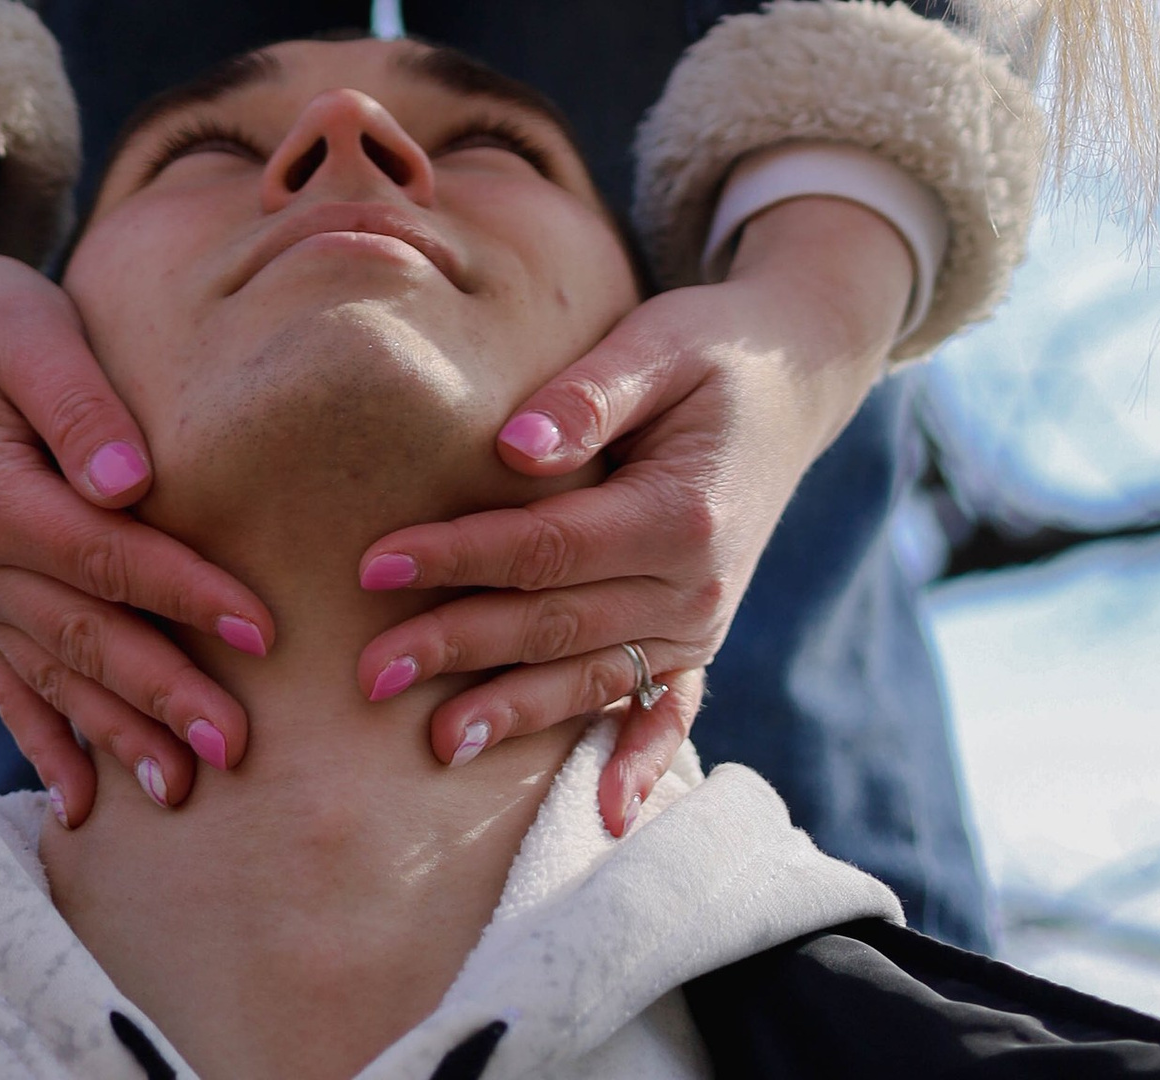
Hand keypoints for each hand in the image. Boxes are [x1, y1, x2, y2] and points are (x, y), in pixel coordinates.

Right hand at [0, 127, 275, 823]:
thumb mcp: (28, 328)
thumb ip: (77, 403)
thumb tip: (130, 483)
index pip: (104, 557)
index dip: (184, 594)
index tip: (261, 627)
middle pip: (84, 637)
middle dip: (162, 696)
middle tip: (238, 746)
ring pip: (53, 677)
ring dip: (116, 736)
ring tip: (182, 789)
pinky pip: (9, 686)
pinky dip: (44, 744)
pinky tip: (81, 805)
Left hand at [350, 193, 911, 835]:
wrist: (791, 379)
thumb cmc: (707, 350)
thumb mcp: (657, 344)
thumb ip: (588, 396)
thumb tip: (511, 448)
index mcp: (682, 513)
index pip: (546, 547)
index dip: (459, 557)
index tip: (374, 565)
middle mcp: (698, 586)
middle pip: (556, 625)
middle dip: (459, 647)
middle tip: (368, 672)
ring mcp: (703, 624)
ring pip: (592, 677)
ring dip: (515, 712)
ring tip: (434, 743)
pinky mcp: (701, 639)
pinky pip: (670, 713)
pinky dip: (641, 764)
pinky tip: (604, 815)